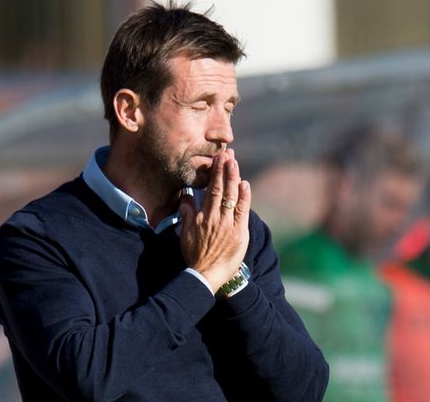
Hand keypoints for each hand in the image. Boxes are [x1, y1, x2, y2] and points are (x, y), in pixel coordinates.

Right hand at [180, 149, 250, 292]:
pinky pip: (243, 211)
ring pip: (233, 197)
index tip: (218, 159)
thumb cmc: (195, 255)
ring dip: (235, 178)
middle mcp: (215, 218)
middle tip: (228, 154)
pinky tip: (245, 184)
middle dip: (226, 170)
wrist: (206, 275)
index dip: (215, 173)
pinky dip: (244, 197)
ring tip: (236, 162)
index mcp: (202, 217)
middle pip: (222, 189)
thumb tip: (185, 197)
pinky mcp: (240, 233)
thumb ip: (186, 214)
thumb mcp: (185, 234)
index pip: (210, 190)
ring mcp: (228, 225)